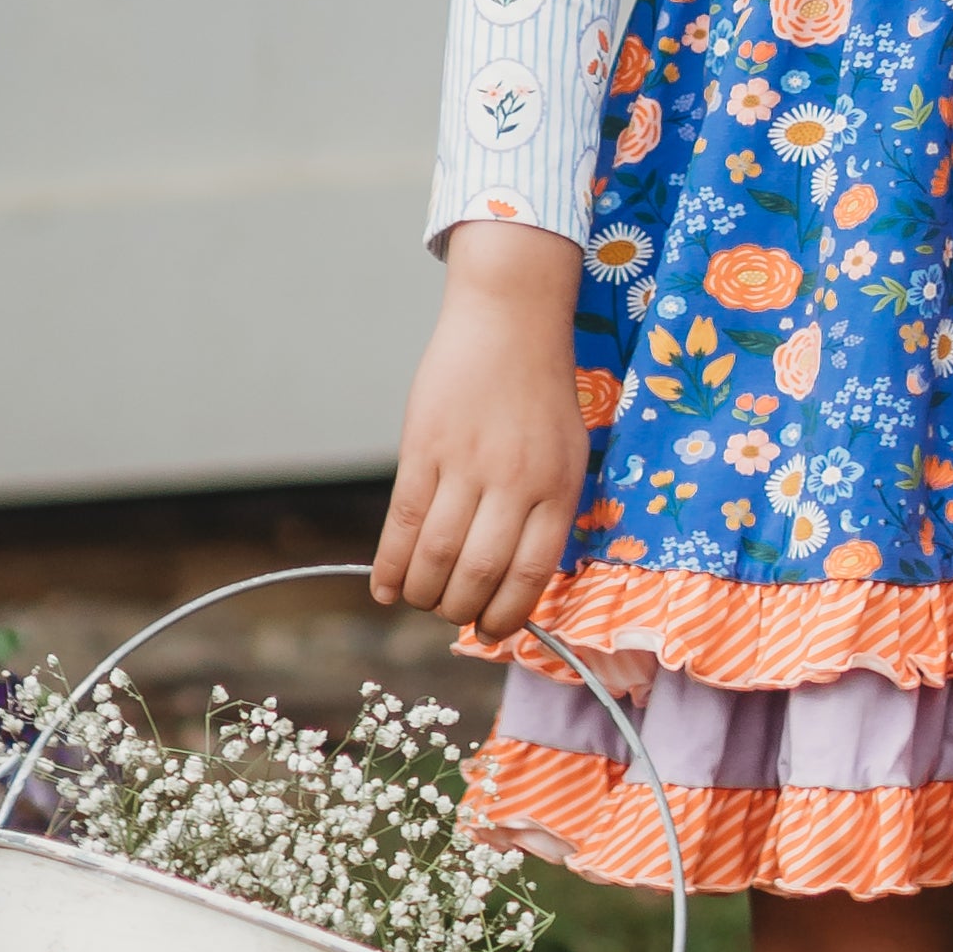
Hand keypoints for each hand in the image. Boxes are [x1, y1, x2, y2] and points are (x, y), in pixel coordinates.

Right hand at [375, 222, 590, 639]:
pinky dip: (390, 563)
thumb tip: (513, 583)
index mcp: (556, 489)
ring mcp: (466, 463)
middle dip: (459, 610)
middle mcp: (514, 481)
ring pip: (436, 553)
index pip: (529, 575)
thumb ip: (546, 511)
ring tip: (420, 600)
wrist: (511, 319)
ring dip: (422, 592)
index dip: (506, 617)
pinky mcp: (426, 446)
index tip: (490, 632)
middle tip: (450, 615)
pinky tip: (385, 587)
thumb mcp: (567, 453)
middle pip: (478, 572)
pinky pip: (403, 519)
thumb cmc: (540, 392)